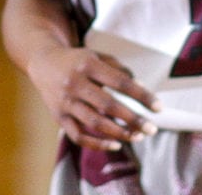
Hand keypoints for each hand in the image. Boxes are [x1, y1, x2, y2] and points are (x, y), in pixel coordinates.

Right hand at [26, 44, 158, 151]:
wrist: (43, 62)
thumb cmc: (78, 61)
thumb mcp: (97, 56)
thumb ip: (119, 70)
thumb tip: (141, 87)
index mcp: (88, 64)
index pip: (121, 82)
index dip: (142, 95)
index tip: (159, 107)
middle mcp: (75, 83)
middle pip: (109, 105)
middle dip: (133, 119)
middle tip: (152, 129)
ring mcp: (65, 101)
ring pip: (95, 122)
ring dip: (119, 132)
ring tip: (138, 137)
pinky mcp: (58, 117)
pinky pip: (78, 135)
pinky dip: (97, 144)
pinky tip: (116, 145)